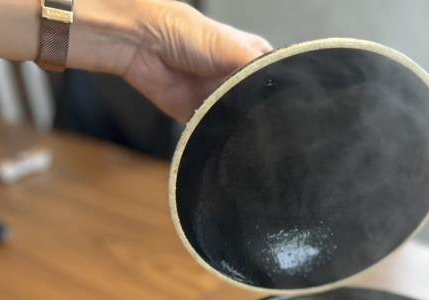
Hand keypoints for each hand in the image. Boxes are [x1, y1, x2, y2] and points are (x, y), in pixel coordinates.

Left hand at [112, 1, 272, 122]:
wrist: (144, 46)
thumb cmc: (186, 33)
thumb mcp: (234, 47)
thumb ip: (259, 70)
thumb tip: (281, 92)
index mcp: (253, 60)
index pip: (278, 82)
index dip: (282, 95)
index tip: (283, 105)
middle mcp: (238, 81)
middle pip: (259, 107)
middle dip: (259, 114)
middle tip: (258, 118)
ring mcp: (219, 101)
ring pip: (239, 123)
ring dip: (238, 127)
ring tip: (239, 125)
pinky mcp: (200, 117)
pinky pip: (214, 134)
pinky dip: (217, 137)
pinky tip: (221, 132)